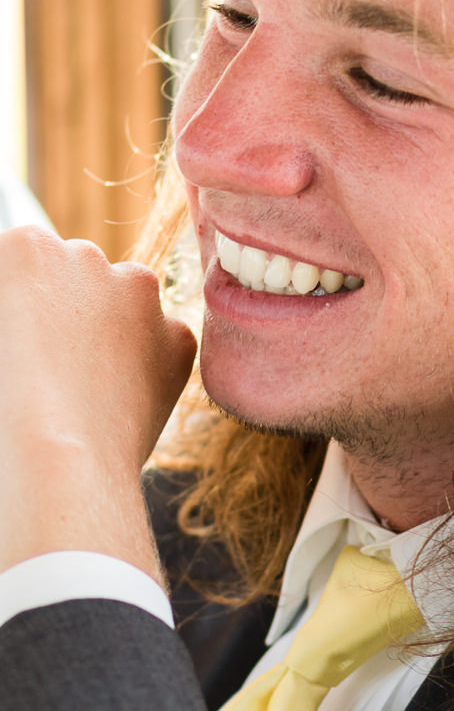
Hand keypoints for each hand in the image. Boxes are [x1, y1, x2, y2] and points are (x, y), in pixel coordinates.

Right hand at [0, 226, 196, 577]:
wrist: (57, 463)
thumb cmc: (4, 409)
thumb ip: (14, 307)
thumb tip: (31, 323)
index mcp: (27, 247)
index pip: (27, 264)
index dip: (23, 306)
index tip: (23, 339)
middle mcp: (87, 255)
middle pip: (77, 276)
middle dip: (69, 308)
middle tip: (52, 366)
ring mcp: (140, 293)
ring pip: (125, 303)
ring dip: (110, 329)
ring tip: (85, 384)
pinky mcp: (178, 335)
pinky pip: (162, 341)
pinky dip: (148, 364)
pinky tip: (120, 398)